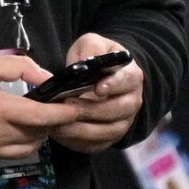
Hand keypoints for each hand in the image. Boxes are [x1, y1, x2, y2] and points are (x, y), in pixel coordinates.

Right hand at [0, 53, 81, 167]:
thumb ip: (18, 67)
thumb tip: (45, 78)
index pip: (44, 116)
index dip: (65, 113)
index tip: (75, 108)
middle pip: (38, 135)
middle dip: (50, 124)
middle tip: (49, 111)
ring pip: (26, 150)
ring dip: (34, 137)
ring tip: (29, 123)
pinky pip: (5, 157)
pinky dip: (12, 145)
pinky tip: (4, 133)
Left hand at [50, 34, 142, 154]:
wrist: (99, 78)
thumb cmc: (95, 59)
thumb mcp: (92, 44)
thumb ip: (91, 48)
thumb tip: (85, 61)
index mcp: (131, 76)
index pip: (126, 82)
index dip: (113, 85)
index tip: (97, 88)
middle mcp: (131, 101)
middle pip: (117, 110)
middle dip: (90, 110)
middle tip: (66, 106)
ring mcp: (122, 122)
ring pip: (106, 131)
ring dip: (81, 129)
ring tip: (57, 122)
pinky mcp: (109, 137)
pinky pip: (96, 144)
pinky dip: (77, 142)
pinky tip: (59, 133)